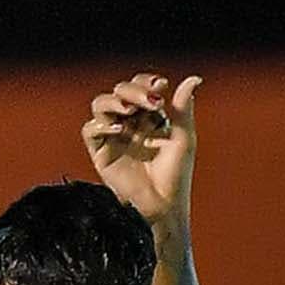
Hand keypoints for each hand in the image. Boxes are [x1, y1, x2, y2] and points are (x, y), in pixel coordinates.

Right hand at [82, 71, 200, 255]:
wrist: (164, 206)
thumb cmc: (176, 175)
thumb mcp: (183, 137)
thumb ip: (183, 108)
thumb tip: (194, 78)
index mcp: (148, 116)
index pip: (140, 87)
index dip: (147, 81)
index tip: (161, 85)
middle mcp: (128, 122)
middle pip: (120, 91)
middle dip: (134, 90)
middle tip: (151, 101)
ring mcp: (112, 136)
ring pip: (101, 105)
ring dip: (113, 101)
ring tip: (129, 110)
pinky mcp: (100, 153)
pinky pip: (90, 130)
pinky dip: (101, 124)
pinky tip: (120, 129)